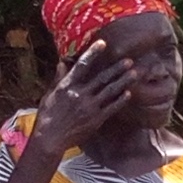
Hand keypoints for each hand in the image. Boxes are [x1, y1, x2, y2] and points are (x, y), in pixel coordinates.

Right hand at [26, 44, 143, 159]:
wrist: (50, 139)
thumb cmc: (47, 116)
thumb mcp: (50, 95)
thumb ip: (59, 78)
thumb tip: (62, 62)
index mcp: (67, 86)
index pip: (82, 65)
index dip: (93, 53)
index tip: (103, 43)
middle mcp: (79, 94)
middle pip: (102, 77)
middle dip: (117, 68)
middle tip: (129, 61)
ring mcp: (89, 107)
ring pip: (110, 90)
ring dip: (124, 81)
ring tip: (135, 73)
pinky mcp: (96, 119)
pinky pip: (111, 107)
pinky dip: (121, 100)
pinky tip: (129, 93)